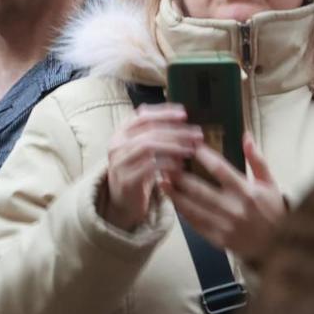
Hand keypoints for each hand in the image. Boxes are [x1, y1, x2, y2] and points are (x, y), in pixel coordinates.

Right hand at [101, 106, 203, 231]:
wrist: (123, 201)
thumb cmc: (138, 171)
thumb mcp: (143, 150)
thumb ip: (155, 134)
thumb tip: (181, 118)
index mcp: (121, 133)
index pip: (142, 116)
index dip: (164, 113)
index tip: (184, 114)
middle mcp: (116, 145)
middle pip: (149, 130)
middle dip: (176, 131)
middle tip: (197, 134)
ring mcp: (119, 162)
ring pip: (148, 146)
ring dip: (173, 146)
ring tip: (191, 149)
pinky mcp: (126, 180)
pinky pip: (149, 167)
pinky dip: (167, 164)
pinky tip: (181, 166)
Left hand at [160, 134, 286, 263]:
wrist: (279, 246)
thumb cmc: (273, 210)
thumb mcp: (270, 183)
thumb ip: (257, 159)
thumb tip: (245, 135)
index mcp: (247, 192)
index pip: (220, 169)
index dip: (203, 156)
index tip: (191, 146)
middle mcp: (233, 208)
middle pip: (199, 189)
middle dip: (180, 176)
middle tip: (165, 164)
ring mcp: (224, 226)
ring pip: (192, 208)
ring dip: (175, 194)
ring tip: (162, 182)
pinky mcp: (218, 239)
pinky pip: (195, 224)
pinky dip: (183, 212)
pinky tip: (174, 202)